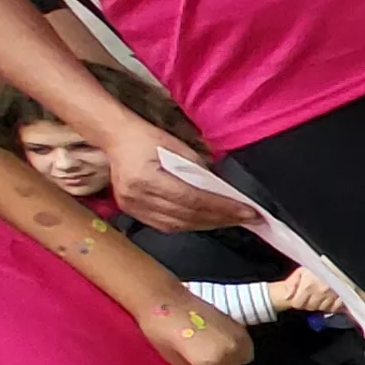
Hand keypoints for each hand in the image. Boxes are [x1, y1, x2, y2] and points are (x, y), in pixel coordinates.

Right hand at [95, 123, 247, 231]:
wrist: (116, 139)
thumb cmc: (147, 139)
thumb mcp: (177, 146)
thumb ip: (199, 170)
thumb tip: (225, 191)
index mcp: (145, 178)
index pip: (192, 199)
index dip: (222, 208)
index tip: (248, 211)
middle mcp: (136, 197)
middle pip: (186, 215)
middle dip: (221, 218)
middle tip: (248, 218)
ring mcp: (132, 207)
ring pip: (177, 225)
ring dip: (208, 225)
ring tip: (232, 221)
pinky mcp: (132, 212)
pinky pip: (166, 226)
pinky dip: (190, 225)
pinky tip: (208, 222)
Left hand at [140, 297, 249, 364]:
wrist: (163, 297)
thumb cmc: (159, 329)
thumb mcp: (171, 359)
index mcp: (212, 361)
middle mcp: (230, 350)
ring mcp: (237, 336)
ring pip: (240, 361)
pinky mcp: (237, 324)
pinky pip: (243, 346)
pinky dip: (233, 352)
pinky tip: (218, 351)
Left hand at [268, 269, 342, 315]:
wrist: (337, 264)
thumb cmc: (319, 266)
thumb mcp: (301, 271)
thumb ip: (291, 284)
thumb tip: (287, 296)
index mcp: (308, 285)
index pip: (298, 304)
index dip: (297, 301)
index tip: (300, 297)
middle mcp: (321, 291)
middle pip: (310, 307)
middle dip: (309, 302)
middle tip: (311, 295)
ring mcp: (332, 295)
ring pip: (322, 308)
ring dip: (321, 304)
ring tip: (321, 295)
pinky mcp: (342, 296)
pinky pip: (334, 307)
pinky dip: (332, 305)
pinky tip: (330, 298)